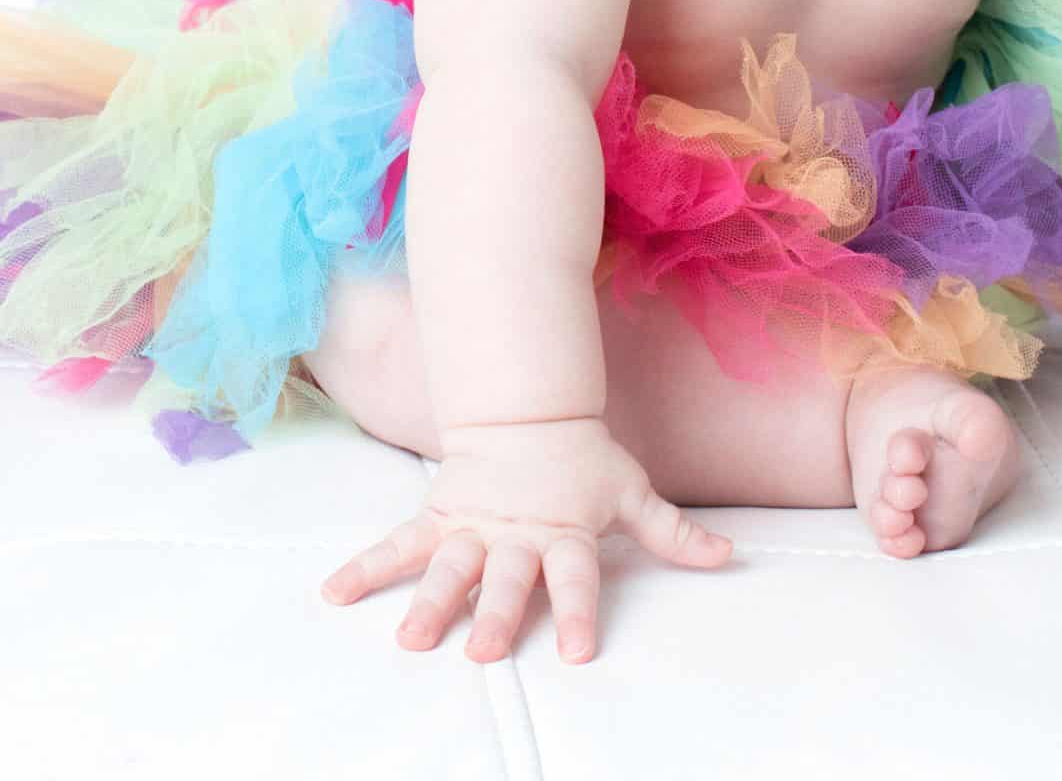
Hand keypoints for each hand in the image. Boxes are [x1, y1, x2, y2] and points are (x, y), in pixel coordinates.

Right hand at [316, 414, 732, 664]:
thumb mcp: (630, 490)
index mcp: (564, 532)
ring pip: (448, 568)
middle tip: (481, 651)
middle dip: (493, 614)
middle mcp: (515, 535)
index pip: (576, 577)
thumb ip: (672, 531)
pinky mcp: (438, 519)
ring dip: (429, 602)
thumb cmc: (582, 458)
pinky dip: (365, 568)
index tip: (578, 650)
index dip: (579, 610)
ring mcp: (471, 528)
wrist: (525, 410)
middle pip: (505, 579)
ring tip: (410, 639)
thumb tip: (728, 557)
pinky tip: (334, 593)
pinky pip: (397, 546)